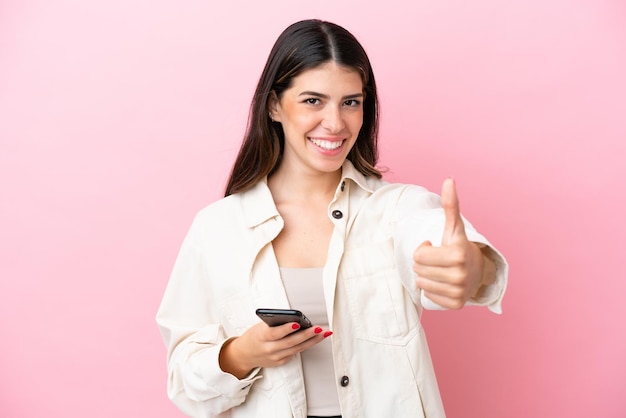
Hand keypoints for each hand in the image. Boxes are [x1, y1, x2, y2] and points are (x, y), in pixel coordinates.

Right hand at [219, 322, 331, 378]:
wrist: (245, 355)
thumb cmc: (254, 337)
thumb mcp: (259, 327)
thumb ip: (274, 324)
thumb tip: (293, 318)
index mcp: (261, 337)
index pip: (276, 333)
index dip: (287, 328)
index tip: (298, 323)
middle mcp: (269, 349)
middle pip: (291, 342)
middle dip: (307, 335)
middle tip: (318, 328)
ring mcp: (276, 357)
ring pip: (297, 348)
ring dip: (312, 341)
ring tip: (323, 333)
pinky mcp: (281, 362)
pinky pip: (295, 352)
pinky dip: (305, 345)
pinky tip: (315, 339)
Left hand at [412, 178, 484, 308]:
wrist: (478, 271)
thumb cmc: (459, 246)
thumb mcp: (453, 227)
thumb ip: (450, 204)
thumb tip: (448, 180)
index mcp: (458, 254)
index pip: (418, 255)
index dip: (423, 249)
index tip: (436, 247)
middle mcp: (460, 274)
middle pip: (418, 269)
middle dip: (424, 263)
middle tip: (438, 260)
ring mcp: (459, 291)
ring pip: (421, 283)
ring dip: (426, 276)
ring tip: (440, 271)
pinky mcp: (456, 304)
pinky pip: (427, 295)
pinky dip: (432, 289)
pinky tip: (443, 283)